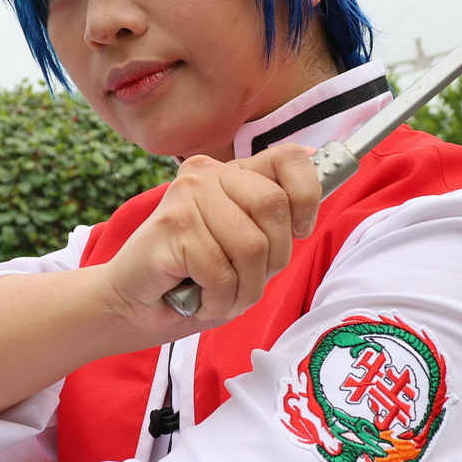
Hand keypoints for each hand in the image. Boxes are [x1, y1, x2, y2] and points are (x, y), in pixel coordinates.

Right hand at [98, 145, 320, 329]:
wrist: (131, 303)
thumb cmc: (193, 277)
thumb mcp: (247, 243)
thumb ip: (278, 215)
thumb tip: (330, 170)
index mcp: (232, 172)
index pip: (290, 158)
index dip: (307, 197)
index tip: (299, 230)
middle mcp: (207, 174)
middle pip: (275, 207)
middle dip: (272, 259)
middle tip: (244, 277)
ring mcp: (186, 197)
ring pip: (251, 248)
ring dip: (242, 289)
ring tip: (218, 292)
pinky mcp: (172, 226)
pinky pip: (222, 273)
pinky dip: (218, 300)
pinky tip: (198, 297)